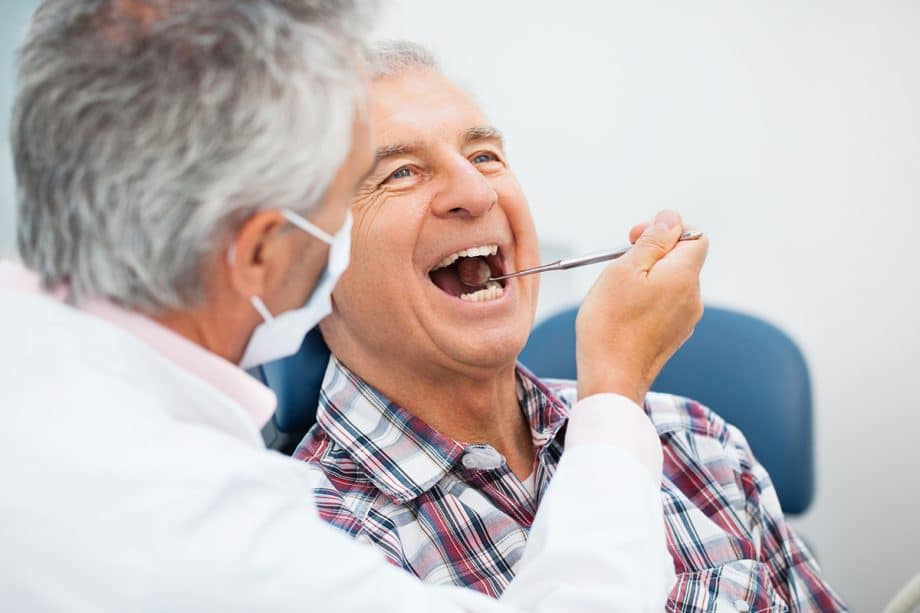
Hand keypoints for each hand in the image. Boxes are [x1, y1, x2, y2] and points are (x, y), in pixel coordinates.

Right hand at [575, 210, 707, 404]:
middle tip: (620, 262)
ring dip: (647, 278)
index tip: (634, 238)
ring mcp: (685, 320)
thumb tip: (670, 219)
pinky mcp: (673, 337)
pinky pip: (665, 306)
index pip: (694, 236)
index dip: (667, 230)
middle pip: (681, 260)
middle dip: (652, 254)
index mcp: (684, 275)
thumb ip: (651, 241)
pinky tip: (623, 313)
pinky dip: (647, 301)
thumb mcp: (624, 269)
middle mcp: (692, 297)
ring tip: (617, 292)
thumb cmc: (610, 324)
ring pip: (671, 284)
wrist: (610, 379)